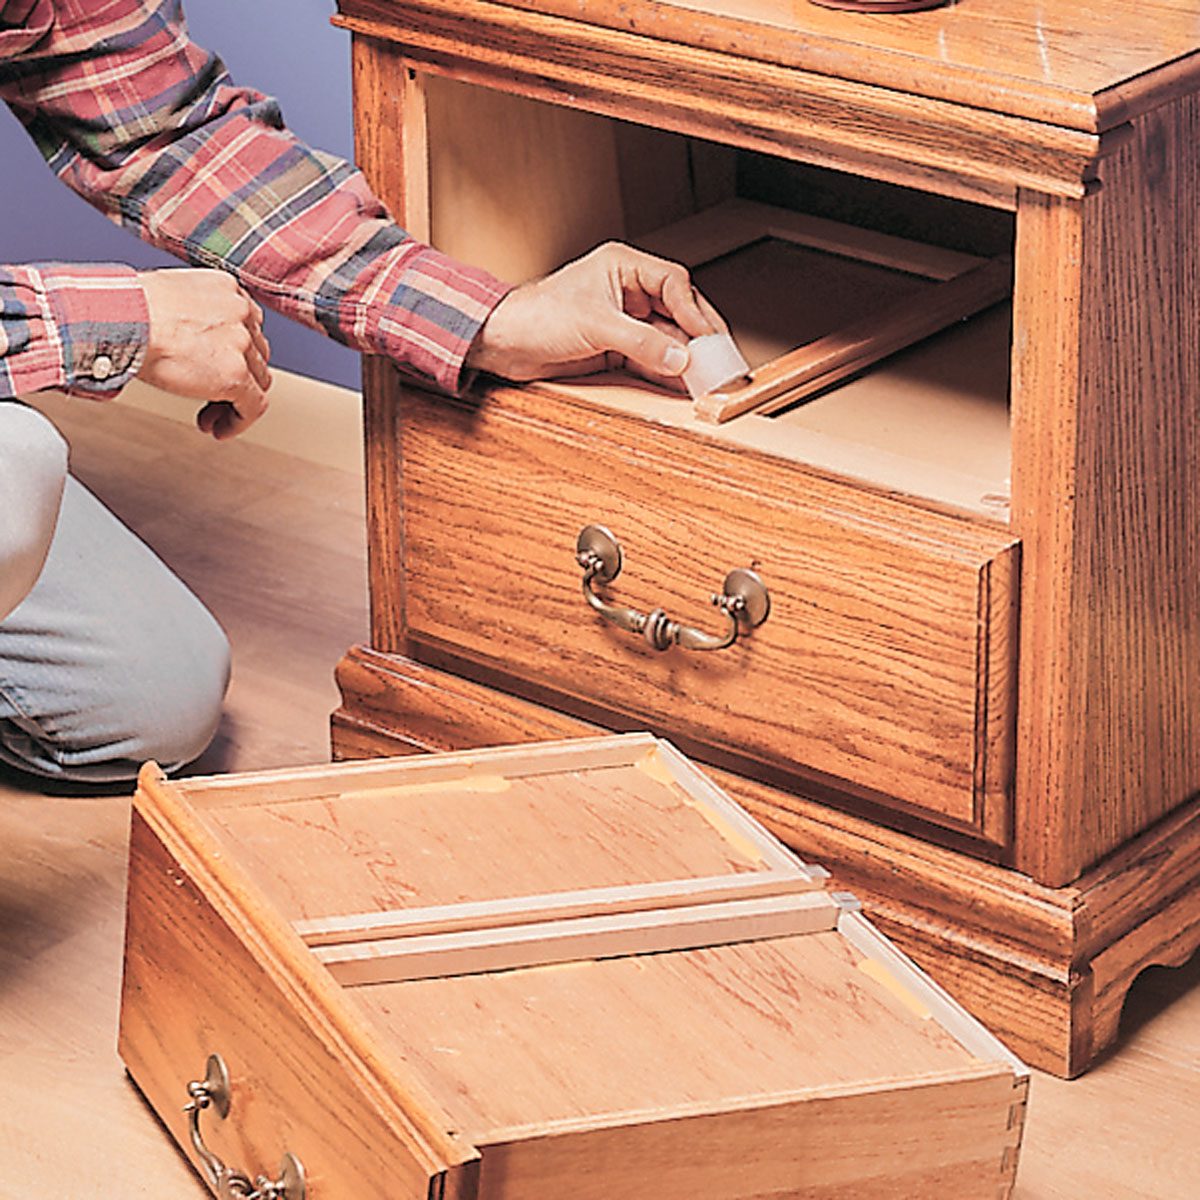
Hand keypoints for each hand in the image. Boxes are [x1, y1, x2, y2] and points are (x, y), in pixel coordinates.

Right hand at [136, 269, 272, 439]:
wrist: (122, 317)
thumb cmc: (129, 307)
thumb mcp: (172, 299)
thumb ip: (195, 316)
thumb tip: (191, 342)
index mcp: (228, 291)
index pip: (248, 328)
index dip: (236, 354)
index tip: (215, 370)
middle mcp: (242, 313)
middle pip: (254, 356)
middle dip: (236, 379)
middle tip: (209, 398)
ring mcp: (242, 344)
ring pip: (257, 382)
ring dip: (234, 402)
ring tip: (208, 417)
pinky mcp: (236, 374)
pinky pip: (253, 406)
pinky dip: (239, 422)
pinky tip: (219, 430)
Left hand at [465, 242, 725, 385]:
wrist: (503, 344)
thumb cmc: (536, 317)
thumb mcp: (595, 326)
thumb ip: (642, 342)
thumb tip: (680, 359)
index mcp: (623, 267)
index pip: (674, 283)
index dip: (695, 311)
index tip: (709, 338)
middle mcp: (627, 292)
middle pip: (677, 312)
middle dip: (698, 337)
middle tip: (719, 361)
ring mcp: (623, 321)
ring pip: (667, 339)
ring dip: (685, 359)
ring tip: (706, 378)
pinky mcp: (615, 348)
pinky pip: (651, 359)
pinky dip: (667, 372)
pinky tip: (683, 384)